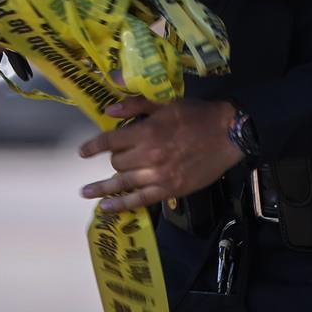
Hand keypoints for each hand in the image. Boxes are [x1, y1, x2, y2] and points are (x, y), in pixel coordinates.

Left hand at [79, 98, 244, 212]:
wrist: (229, 134)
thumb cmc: (198, 115)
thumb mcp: (167, 103)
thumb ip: (137, 105)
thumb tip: (109, 109)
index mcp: (146, 132)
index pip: (109, 141)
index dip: (93, 146)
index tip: (83, 152)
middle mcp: (148, 156)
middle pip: (117, 163)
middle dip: (115, 159)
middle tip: (122, 156)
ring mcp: (158, 175)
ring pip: (122, 183)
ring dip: (102, 188)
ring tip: (86, 192)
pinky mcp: (169, 189)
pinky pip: (139, 200)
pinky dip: (121, 206)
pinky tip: (106, 209)